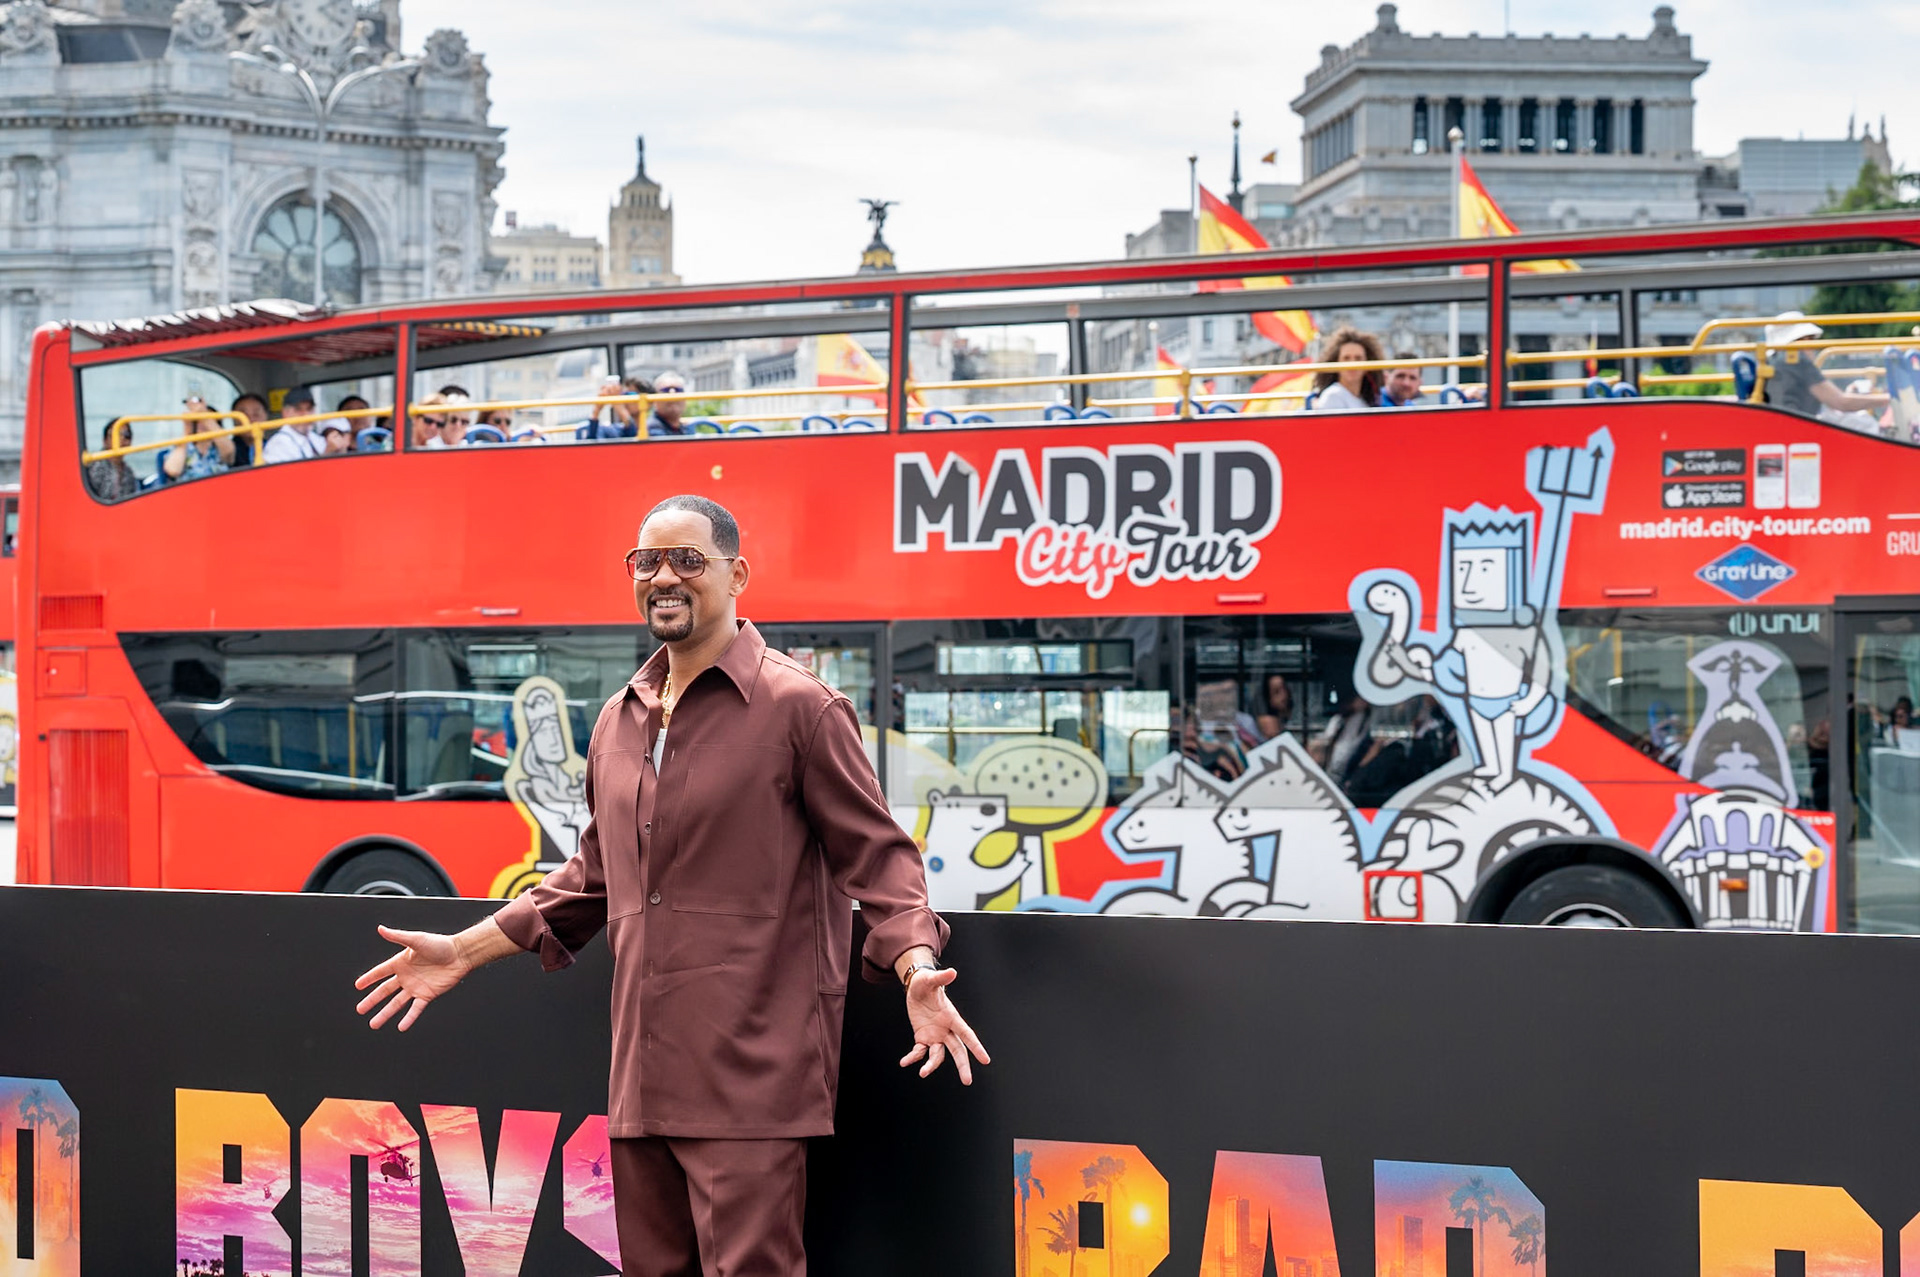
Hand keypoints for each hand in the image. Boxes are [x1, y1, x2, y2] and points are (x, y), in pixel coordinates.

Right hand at [353, 924, 470, 1031]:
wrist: (460, 955)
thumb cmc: (441, 944)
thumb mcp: (416, 940)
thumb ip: (398, 937)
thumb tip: (381, 929)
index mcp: (401, 962)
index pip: (380, 972)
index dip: (369, 978)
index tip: (357, 986)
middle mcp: (406, 976)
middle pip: (385, 991)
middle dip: (372, 1001)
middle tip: (360, 1010)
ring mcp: (416, 987)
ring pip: (396, 1003)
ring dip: (385, 1014)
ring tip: (373, 1024)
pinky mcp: (427, 995)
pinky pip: (415, 1009)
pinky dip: (408, 1018)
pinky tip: (401, 1027)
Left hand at [898, 967, 990, 1084]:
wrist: (916, 988)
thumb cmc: (926, 982)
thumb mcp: (930, 980)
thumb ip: (940, 978)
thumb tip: (952, 972)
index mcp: (951, 1017)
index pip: (967, 1034)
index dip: (976, 1047)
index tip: (986, 1060)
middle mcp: (946, 1029)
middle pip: (957, 1050)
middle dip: (963, 1066)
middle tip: (968, 1081)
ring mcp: (935, 1035)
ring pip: (937, 1055)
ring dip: (931, 1065)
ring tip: (923, 1073)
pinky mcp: (923, 1038)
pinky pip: (919, 1052)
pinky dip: (912, 1058)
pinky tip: (904, 1062)